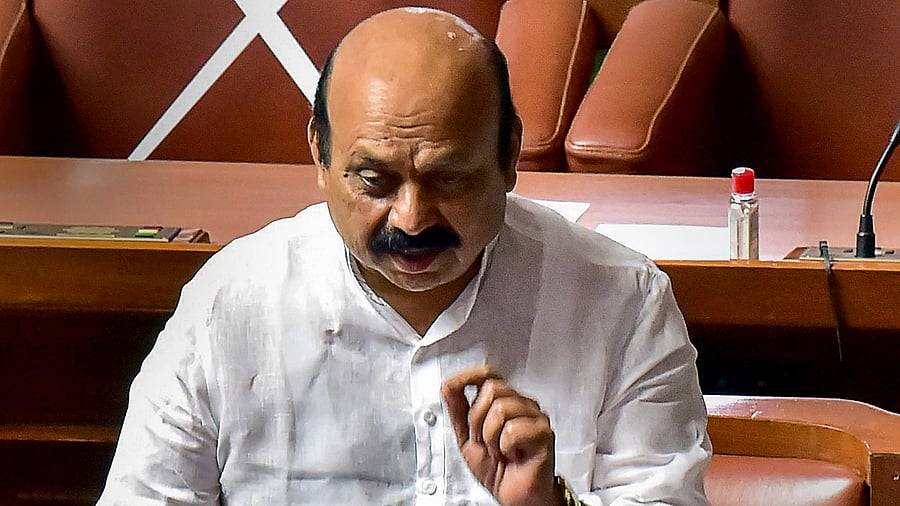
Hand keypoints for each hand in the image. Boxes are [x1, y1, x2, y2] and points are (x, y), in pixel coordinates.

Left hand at [441, 367, 562, 505]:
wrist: (516, 498)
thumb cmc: (498, 471)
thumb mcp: (467, 439)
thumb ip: (458, 411)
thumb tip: (449, 386)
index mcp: (506, 402)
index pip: (489, 375)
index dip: (470, 376)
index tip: (453, 386)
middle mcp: (522, 405)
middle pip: (492, 389)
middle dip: (477, 421)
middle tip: (486, 442)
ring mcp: (535, 417)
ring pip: (501, 409)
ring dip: (491, 438)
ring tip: (500, 451)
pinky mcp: (544, 433)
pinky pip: (513, 430)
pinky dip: (505, 447)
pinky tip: (513, 455)